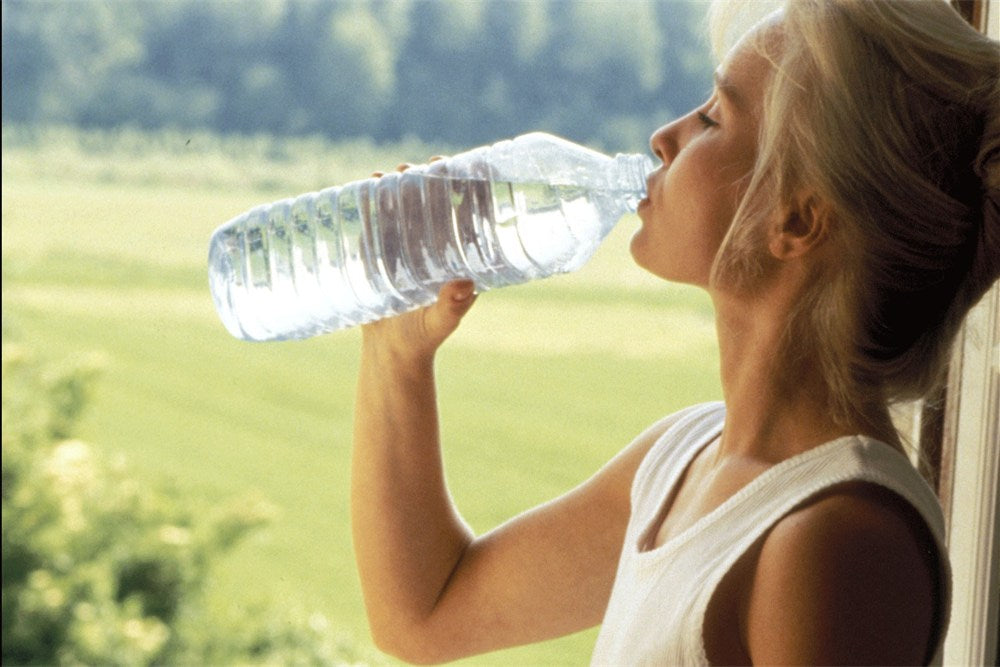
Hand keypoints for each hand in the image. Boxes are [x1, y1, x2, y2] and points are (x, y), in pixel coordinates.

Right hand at [363, 159, 475, 363]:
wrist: (391, 355)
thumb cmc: (424, 339)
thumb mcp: (440, 323)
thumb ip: (452, 306)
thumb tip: (465, 284)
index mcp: (458, 258)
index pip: (468, 215)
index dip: (471, 188)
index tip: (471, 165)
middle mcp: (434, 248)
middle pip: (436, 204)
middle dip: (430, 181)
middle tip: (421, 167)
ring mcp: (406, 248)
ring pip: (406, 209)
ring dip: (400, 188)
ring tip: (392, 174)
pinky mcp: (380, 254)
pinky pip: (378, 224)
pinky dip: (372, 205)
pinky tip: (367, 188)